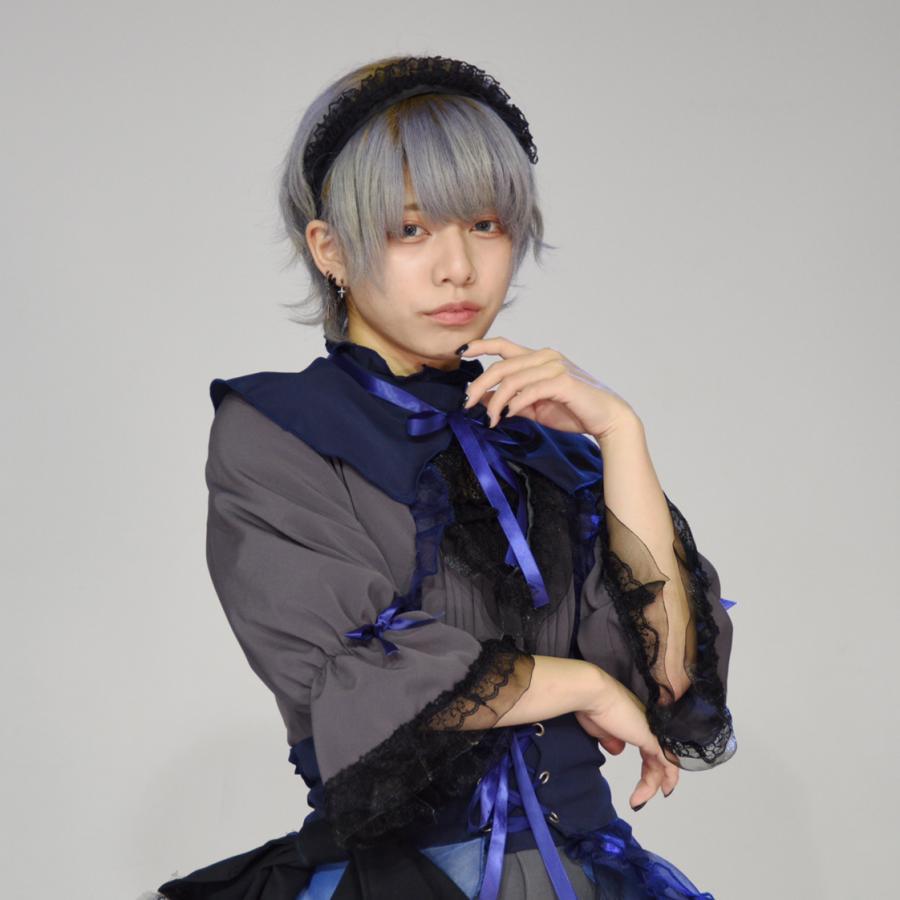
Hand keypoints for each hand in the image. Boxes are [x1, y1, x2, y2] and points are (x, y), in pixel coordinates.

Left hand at [460, 336, 636, 438]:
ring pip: (512, 379)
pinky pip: (530, 390)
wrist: (607, 419)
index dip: (481, 346)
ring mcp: (555, 367)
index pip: (504, 345)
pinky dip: (515, 403)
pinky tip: (509, 415)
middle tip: (466, 404)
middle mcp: (545, 357)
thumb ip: (510, 400)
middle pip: (502, 365)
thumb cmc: (573, 411)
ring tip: (491, 419)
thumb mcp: (534, 407)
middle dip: (479, 385)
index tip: (462, 353)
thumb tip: (482, 399)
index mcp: (538, 358)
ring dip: (496, 402)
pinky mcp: (563, 382)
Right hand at [574, 679, 679, 809]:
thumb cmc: (591, 708)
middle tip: (638, 798)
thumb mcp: (600, 730)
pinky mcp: (652, 738)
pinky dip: (668, 779)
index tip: (641, 786)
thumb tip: (618, 750)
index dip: (648, 769)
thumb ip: (612, 741)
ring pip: (663, 764)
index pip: (649, 749)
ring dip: (651, 786)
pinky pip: (667, 764)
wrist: (593, 694)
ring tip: (638, 801)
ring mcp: (652, 732)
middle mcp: (648, 726)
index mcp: (636, 722)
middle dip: (650, 781)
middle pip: (657, 759)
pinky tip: (662, 792)